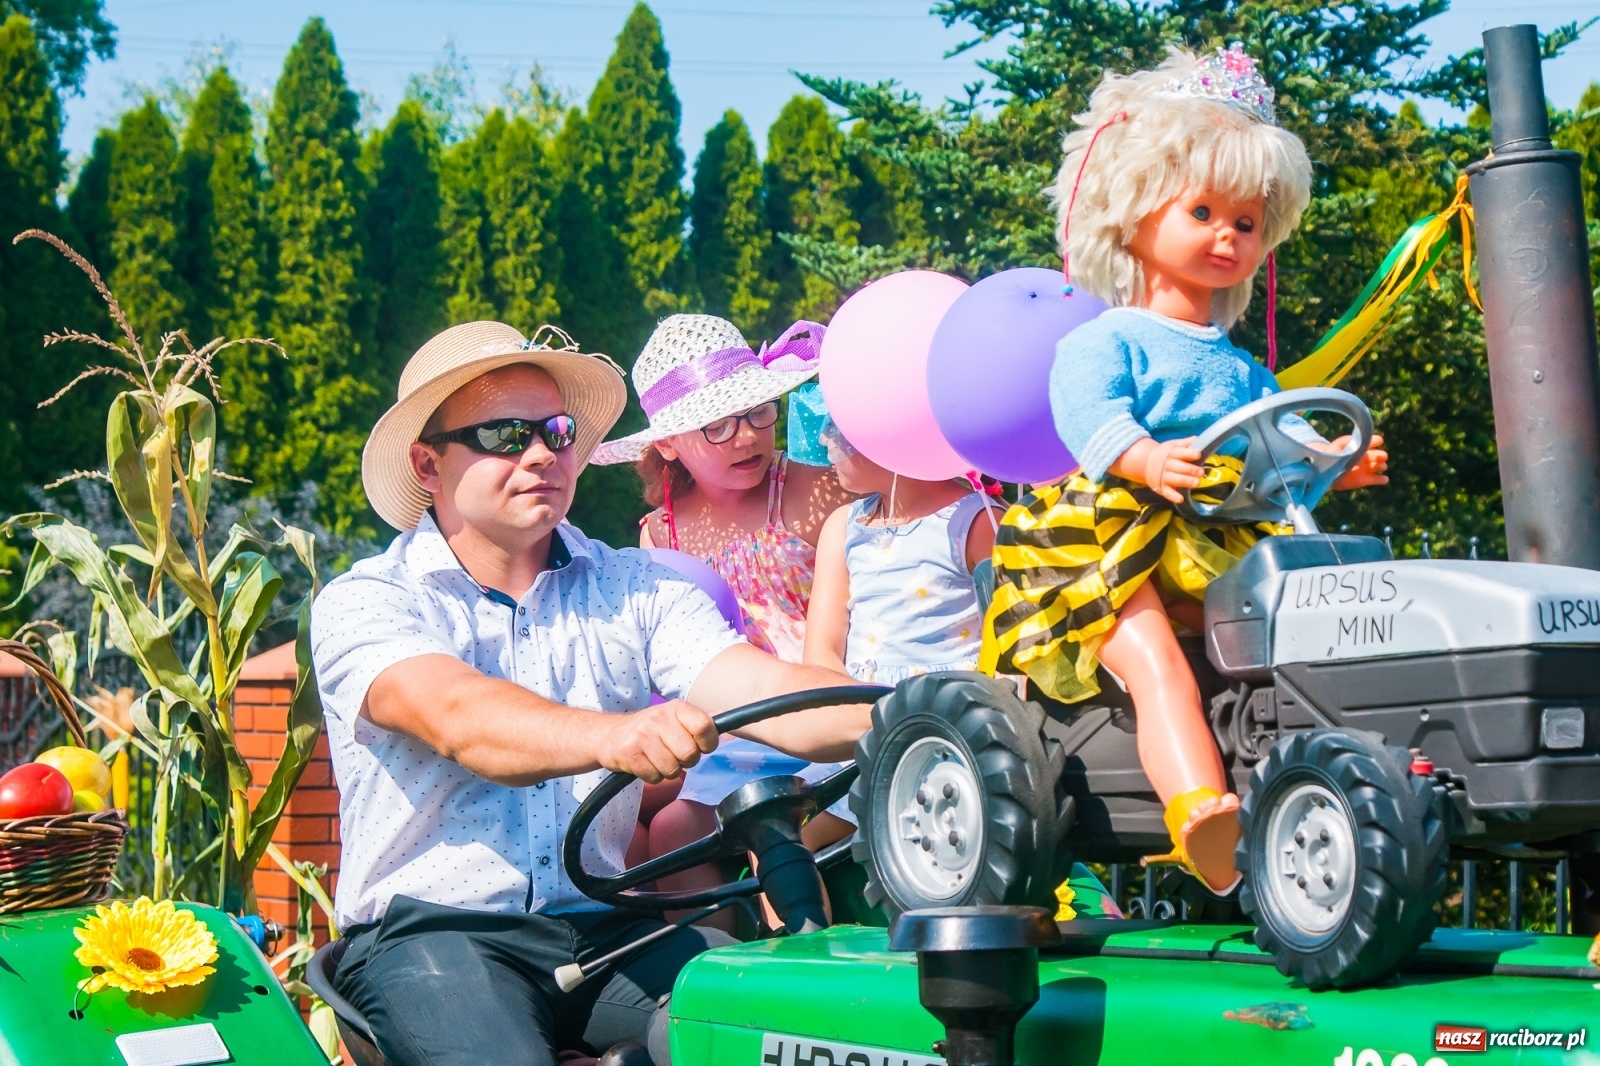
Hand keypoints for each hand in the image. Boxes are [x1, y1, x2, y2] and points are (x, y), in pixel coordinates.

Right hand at [597, 700, 718, 782]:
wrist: (608, 735)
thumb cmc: (649, 730)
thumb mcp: (674, 719)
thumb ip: (698, 725)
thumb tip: (728, 730)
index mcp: (676, 708)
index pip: (704, 726)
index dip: (708, 743)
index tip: (702, 746)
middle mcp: (658, 717)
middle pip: (690, 754)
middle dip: (686, 761)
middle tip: (675, 755)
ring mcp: (642, 735)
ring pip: (672, 769)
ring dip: (667, 771)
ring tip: (657, 759)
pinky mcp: (628, 753)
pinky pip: (654, 778)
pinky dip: (652, 776)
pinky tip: (644, 764)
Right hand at [1141, 438, 1204, 504]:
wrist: (1146, 462)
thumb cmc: (1166, 454)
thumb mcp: (1173, 445)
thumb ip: (1186, 444)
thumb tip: (1198, 439)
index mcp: (1170, 452)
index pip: (1180, 452)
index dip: (1189, 453)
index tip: (1198, 454)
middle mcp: (1166, 464)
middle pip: (1178, 467)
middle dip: (1190, 469)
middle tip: (1201, 472)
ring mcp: (1163, 476)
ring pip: (1174, 479)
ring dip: (1185, 481)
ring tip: (1197, 483)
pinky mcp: (1160, 487)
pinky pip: (1166, 492)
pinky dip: (1173, 496)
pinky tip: (1181, 499)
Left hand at [1329, 433, 1388, 489]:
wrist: (1326, 472)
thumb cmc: (1332, 456)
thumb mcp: (1339, 445)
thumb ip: (1349, 440)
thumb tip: (1362, 437)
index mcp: (1361, 448)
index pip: (1374, 442)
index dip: (1377, 441)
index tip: (1378, 441)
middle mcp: (1366, 458)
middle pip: (1381, 455)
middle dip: (1381, 455)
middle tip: (1378, 457)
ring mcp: (1367, 469)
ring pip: (1381, 466)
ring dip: (1382, 466)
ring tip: (1377, 466)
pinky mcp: (1366, 480)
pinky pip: (1379, 479)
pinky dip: (1383, 479)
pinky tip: (1383, 478)